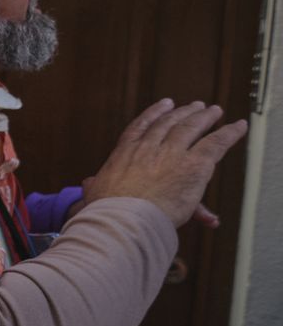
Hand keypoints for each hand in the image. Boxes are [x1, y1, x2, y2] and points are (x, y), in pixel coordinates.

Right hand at [85, 99, 246, 226]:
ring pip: (191, 128)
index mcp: (124, 154)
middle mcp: (148, 148)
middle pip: (168, 123)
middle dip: (182, 113)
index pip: (141, 127)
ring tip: (213, 111)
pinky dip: (230, 133)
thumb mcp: (95, 195)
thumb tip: (87, 184)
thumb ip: (95, 186)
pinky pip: (216, 143)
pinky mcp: (194, 164)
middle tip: (194, 106)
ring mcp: (171, 154)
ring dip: (204, 117)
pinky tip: (239, 126)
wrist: (123, 220)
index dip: (154, 114)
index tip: (164, 105)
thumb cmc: (107, 212)